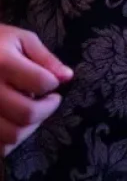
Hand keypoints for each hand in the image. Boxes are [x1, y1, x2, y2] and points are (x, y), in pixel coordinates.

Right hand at [0, 26, 72, 154]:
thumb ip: (46, 59)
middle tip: (49, 100)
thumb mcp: (23, 40)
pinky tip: (14, 122)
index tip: (52, 81)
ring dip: (30, 126)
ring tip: (31, 109)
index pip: (41, 83)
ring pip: (11, 136)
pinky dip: (11, 140)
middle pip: (27, 113)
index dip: (53, 84)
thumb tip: (67, 77)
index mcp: (2, 63)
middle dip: (47, 108)